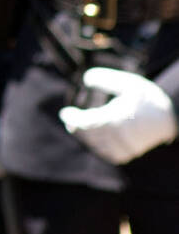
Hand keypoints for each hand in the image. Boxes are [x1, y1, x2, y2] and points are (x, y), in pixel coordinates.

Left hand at [59, 67, 178, 164]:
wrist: (172, 117)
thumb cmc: (147, 98)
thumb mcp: (128, 83)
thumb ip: (106, 79)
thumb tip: (85, 78)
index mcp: (116, 119)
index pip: (86, 123)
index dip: (72, 119)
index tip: (64, 113)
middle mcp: (119, 136)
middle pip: (89, 135)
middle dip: (77, 127)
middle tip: (70, 120)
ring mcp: (125, 147)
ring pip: (96, 146)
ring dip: (86, 137)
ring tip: (79, 128)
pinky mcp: (130, 153)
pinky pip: (108, 154)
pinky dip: (99, 147)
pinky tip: (95, 139)